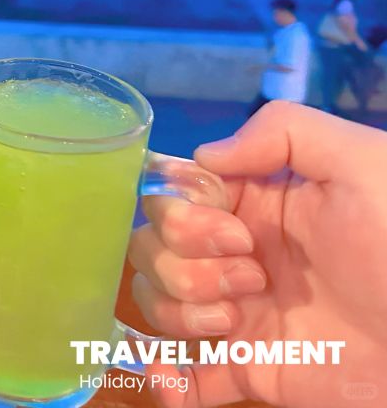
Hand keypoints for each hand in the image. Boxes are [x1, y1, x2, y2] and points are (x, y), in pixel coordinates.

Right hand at [129, 101, 386, 406]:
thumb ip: (283, 130)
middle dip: (185, 263)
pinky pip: (188, 376)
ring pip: (157, 303)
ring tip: (236, 322)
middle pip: (153, 245)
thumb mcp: (359, 163)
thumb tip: (203, 156)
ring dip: (178, 313)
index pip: (173, 191)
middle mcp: (234, 250)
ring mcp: (238, 311)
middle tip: (252, 277)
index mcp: (255, 198)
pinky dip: (165, 380)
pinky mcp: (252, 367)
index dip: (183, 211)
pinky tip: (169, 378)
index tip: (232, 228)